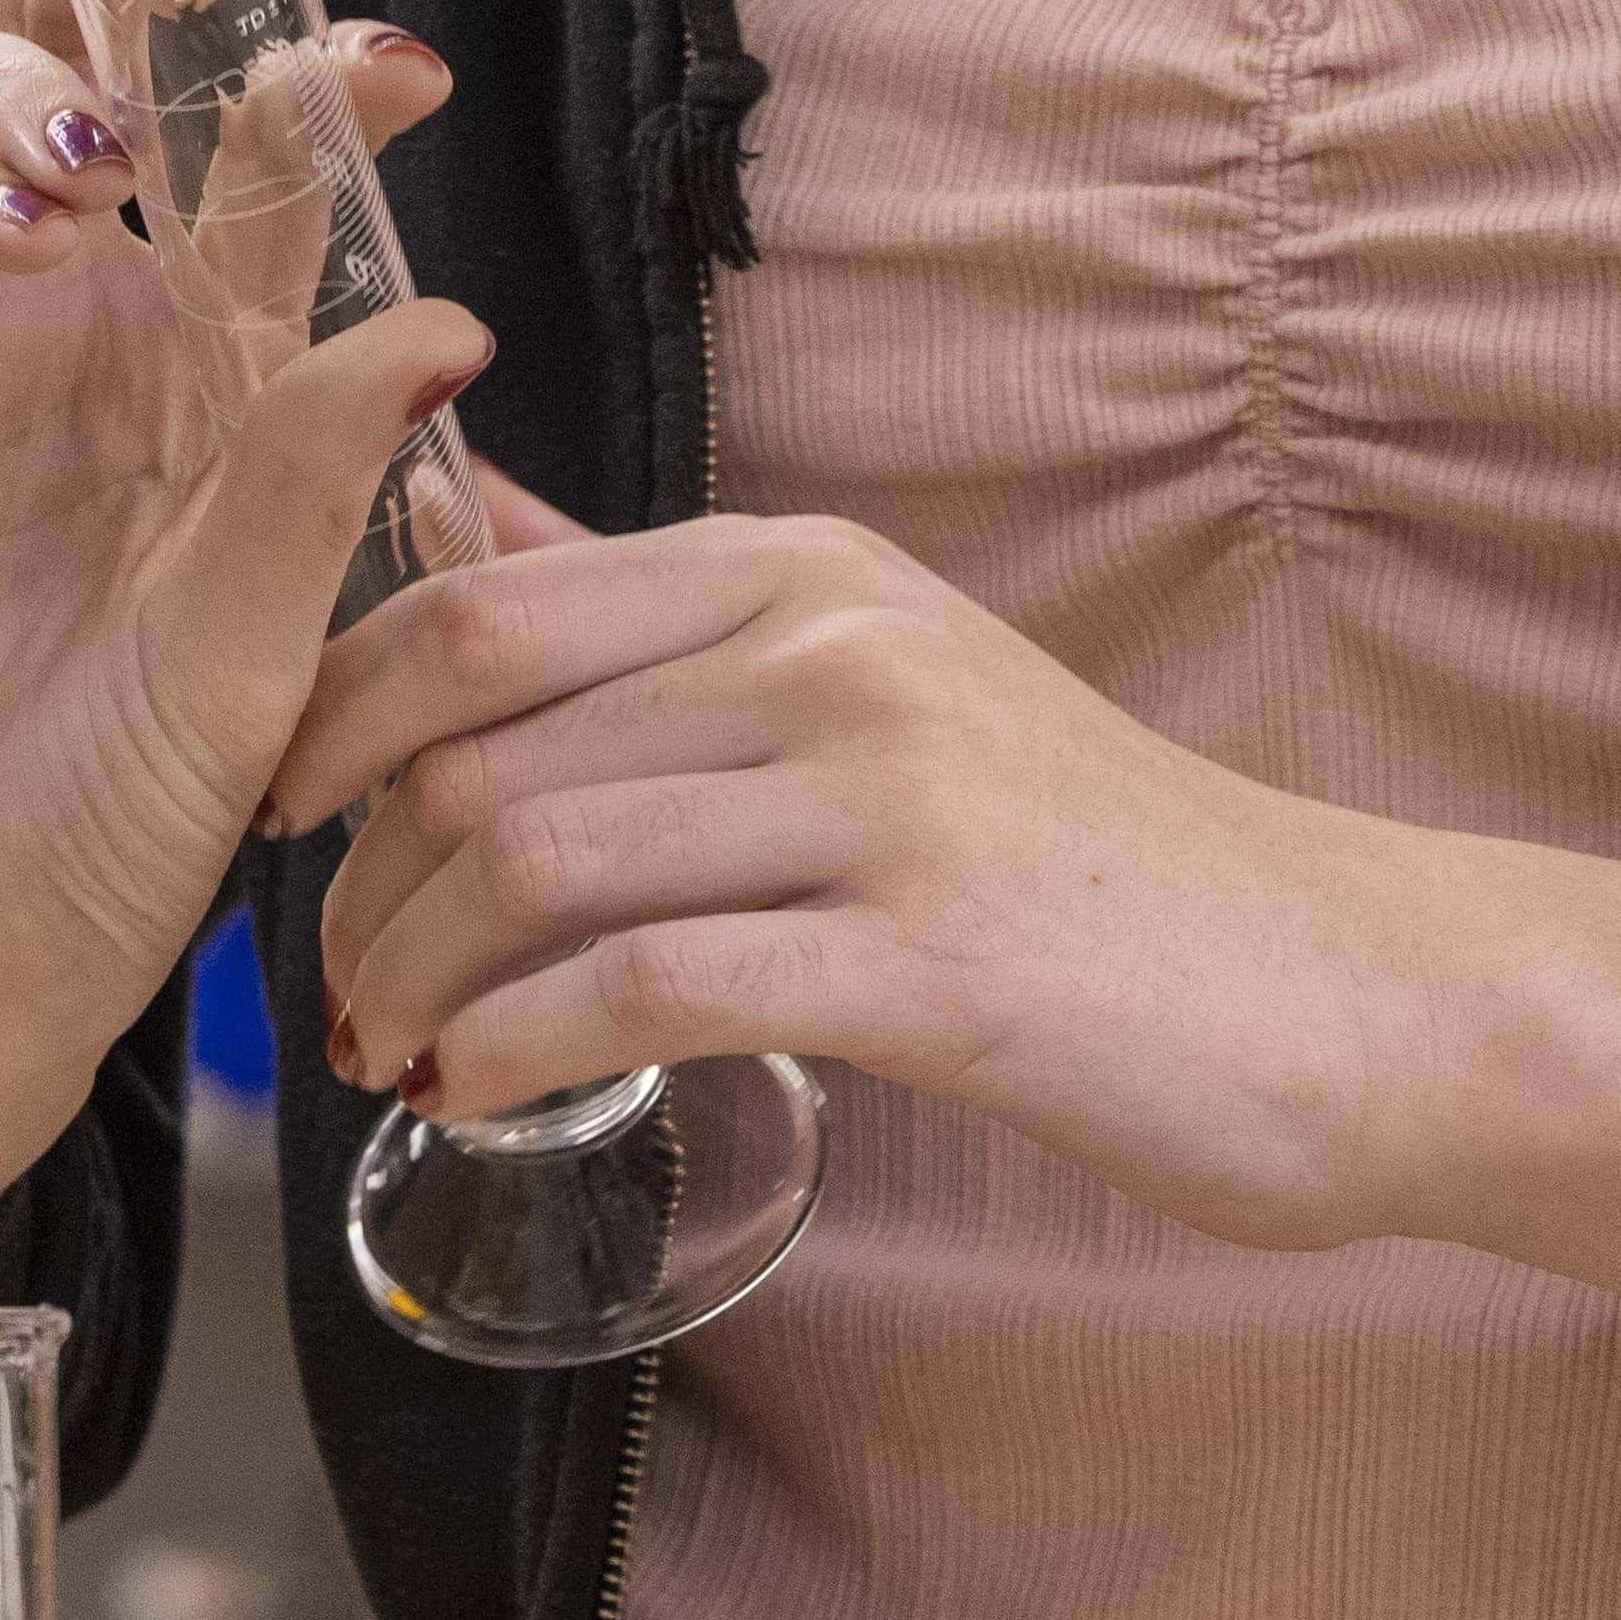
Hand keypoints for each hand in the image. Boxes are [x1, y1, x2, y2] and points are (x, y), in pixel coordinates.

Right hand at [0, 0, 482, 1312]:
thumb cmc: (95, 853)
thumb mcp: (250, 673)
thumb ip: (316, 488)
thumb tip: (446, 321)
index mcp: (203, 383)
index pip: (254, 176)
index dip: (313, 88)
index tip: (393, 67)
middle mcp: (66, 335)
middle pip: (75, 73)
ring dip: (19, 75)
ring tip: (97, 154)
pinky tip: (15, 224)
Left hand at [265, 506, 1620, 1348]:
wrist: (1345, 986)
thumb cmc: (1087, 857)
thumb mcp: (879, 673)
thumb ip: (666, 614)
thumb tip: (464, 530)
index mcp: (804, 566)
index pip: (482, 601)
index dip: (334, 712)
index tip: (275, 814)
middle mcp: (835, 646)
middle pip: (484, 729)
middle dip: (357, 863)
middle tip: (331, 973)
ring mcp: (890, 792)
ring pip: (544, 856)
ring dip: (423, 970)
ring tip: (393, 1050)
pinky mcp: (932, 953)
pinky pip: (652, 985)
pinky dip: (524, 1044)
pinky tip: (482, 1088)